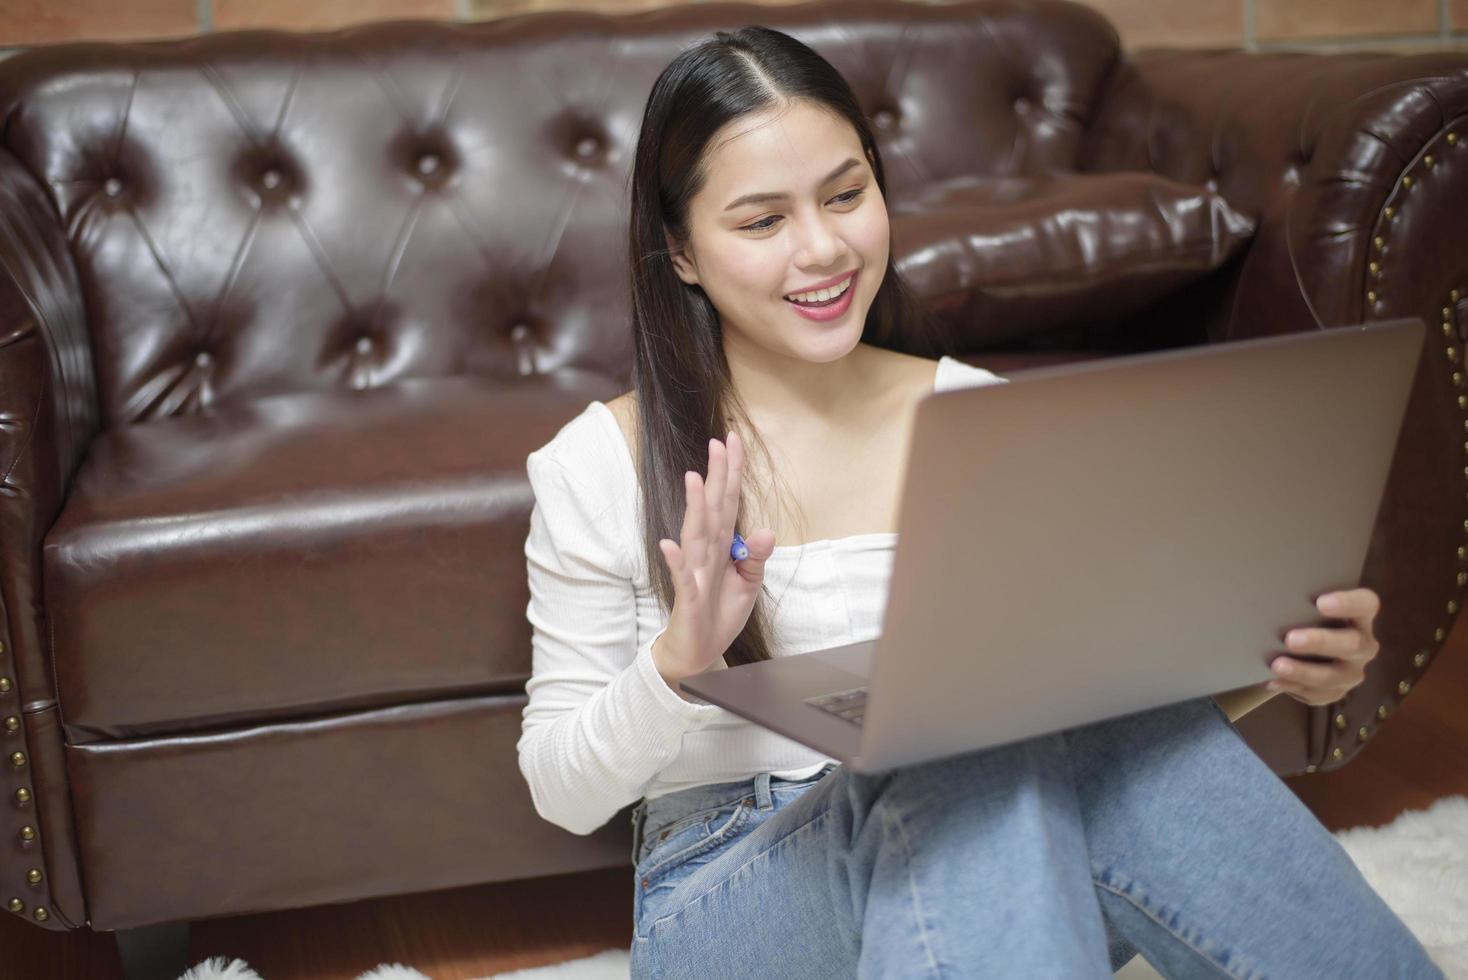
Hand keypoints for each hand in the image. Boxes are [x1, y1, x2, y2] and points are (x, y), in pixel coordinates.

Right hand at [654, 430, 776, 679]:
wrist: (698, 651)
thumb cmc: (719, 613)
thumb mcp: (748, 584)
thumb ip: (757, 557)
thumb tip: (767, 531)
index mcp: (722, 546)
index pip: (728, 502)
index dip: (731, 473)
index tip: (733, 441)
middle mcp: (706, 552)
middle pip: (712, 508)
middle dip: (716, 477)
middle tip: (718, 443)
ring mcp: (694, 572)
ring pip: (695, 534)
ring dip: (693, 507)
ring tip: (694, 478)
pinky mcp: (687, 597)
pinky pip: (681, 577)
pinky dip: (675, 561)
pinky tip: (669, 544)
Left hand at [1268, 588, 1381, 705]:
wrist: (1305, 648)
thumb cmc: (1307, 615)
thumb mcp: (1309, 605)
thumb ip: (1302, 599)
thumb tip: (1271, 591)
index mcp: (1361, 615)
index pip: (1365, 604)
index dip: (1348, 603)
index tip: (1321, 602)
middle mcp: (1363, 645)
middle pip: (1351, 643)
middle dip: (1320, 642)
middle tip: (1291, 639)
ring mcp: (1351, 671)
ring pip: (1333, 676)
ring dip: (1303, 671)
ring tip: (1277, 666)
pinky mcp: (1336, 692)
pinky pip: (1317, 694)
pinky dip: (1293, 687)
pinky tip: (1273, 681)